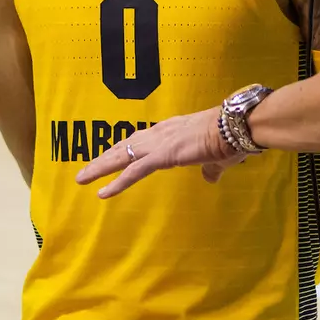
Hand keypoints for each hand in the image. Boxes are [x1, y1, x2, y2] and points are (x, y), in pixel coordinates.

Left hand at [75, 107, 241, 198]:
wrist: (236, 127)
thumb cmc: (230, 138)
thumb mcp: (217, 156)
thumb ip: (210, 167)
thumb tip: (210, 177)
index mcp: (172, 130)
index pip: (141, 139)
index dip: (124, 149)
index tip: (110, 155)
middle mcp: (161, 132)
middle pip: (125, 146)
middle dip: (104, 158)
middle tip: (86, 170)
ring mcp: (160, 143)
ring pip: (123, 156)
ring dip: (101, 167)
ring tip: (82, 178)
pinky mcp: (164, 155)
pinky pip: (135, 171)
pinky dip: (117, 182)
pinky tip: (103, 193)